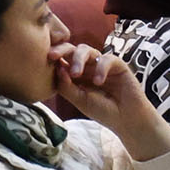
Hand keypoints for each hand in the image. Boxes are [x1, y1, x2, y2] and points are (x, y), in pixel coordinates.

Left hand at [50, 44, 169, 157]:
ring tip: (76, 74)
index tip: (42, 59)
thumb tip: (56, 67)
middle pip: (71, 49)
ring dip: (78, 59)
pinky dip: (100, 69)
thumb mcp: (79, 100)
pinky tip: (98, 82)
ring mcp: (101, 64)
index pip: (61, 59)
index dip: (52, 56)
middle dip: (60, 50)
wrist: (127, 120)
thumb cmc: (102, 110)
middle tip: (51, 56)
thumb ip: (65, 85)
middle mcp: (87, 66)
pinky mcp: (118, 65)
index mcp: (74, 73)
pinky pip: (106, 59)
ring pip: (86, 50)